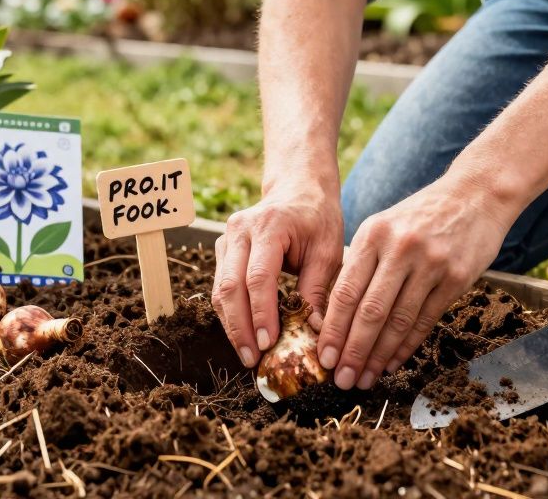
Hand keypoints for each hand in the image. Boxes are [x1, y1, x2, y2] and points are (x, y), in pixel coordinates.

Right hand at [212, 182, 343, 367]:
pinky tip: (244, 334)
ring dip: (232, 325)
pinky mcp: (223, 250)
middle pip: (231, 286)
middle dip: (239, 327)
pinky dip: (231, 313)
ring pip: (220, 289)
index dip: (261, 313)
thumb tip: (313, 333)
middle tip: (252, 358)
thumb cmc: (318, 219)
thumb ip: (317, 290)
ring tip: (248, 354)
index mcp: (269, 226)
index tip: (268, 343)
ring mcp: (227, 239)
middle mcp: (240, 230)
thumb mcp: (327, 251)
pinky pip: (221, 286)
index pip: (259, 276)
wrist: (299, 189)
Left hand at [318, 172, 516, 389]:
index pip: (346, 291)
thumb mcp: (384, 225)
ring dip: (379, 355)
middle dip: (353, 350)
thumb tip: (336, 314)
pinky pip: (426, 320)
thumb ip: (362, 263)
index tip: (324, 356)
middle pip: (369, 311)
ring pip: (398, 320)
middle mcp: (399, 248)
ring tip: (366, 378)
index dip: (332, 328)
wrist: (475, 195)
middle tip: (341, 379)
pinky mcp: (457, 277)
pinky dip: (407, 345)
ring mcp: (430, 263)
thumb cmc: (421, 215)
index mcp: (373, 234)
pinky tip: (394, 362)